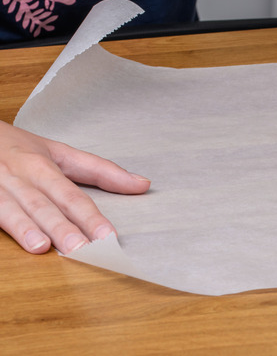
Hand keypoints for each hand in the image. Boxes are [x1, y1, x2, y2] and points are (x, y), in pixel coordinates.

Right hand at [0, 121, 150, 253]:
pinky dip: (3, 227)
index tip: (109, 236)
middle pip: (44, 204)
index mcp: (43, 167)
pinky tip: (14, 241)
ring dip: (28, 229)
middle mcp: (20, 177)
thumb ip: (100, 171)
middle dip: (63, 227)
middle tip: (82, 249)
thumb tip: (144, 185)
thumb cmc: (17, 147)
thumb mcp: (60, 153)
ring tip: (43, 247)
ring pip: (13, 209)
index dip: (91, 217)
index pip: (72, 196)